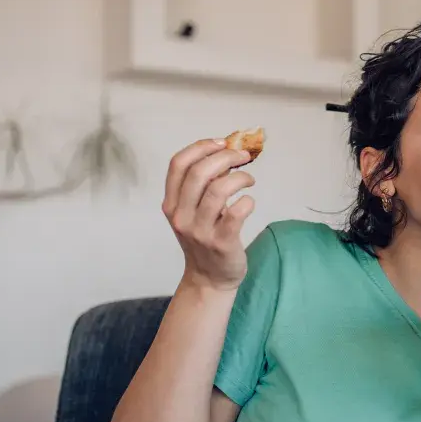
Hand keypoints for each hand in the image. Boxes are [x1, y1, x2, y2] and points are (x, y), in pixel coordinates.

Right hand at [162, 138, 255, 291]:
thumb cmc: (204, 238)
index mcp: (171, 203)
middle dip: (225, 157)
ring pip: (218, 190)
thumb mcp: (193, 211)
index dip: (201, 147)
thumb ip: (203, 185)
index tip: (222, 142)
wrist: (208, 278)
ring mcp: (200, 230)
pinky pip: (236, 213)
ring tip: (249, 180)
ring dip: (239, 178)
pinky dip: (247, 201)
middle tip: (243, 157)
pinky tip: (249, 202)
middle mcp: (181, 216)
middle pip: (199, 172)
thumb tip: (226, 153)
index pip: (178, 164)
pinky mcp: (221, 242)